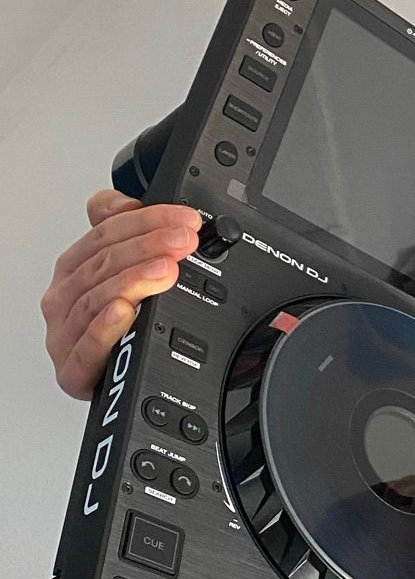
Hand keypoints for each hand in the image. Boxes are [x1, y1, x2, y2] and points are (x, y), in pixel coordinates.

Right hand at [40, 191, 202, 399]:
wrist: (110, 377)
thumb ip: (122, 230)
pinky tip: (124, 313)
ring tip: (165, 271)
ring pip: (94, 300)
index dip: (148, 221)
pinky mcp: (72, 371)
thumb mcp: (121, 270)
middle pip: (102, 263)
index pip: (106, 232)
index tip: (185, 220)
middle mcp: (66, 296)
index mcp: (75, 267)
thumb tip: (126, 200)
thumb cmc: (113, 323)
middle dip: (148, 247)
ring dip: (132, 281)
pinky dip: (104, 329)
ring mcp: (66, 334)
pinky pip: (85, 349)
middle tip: (183, 241)